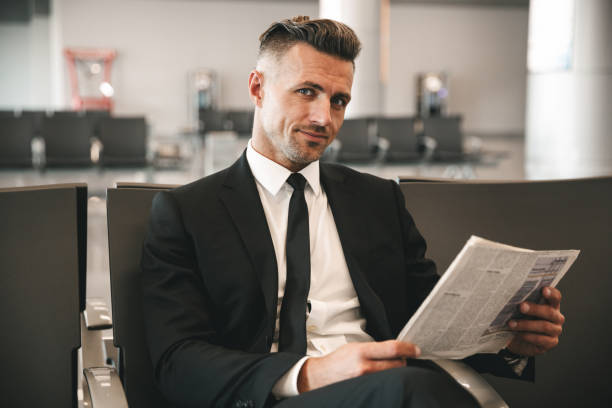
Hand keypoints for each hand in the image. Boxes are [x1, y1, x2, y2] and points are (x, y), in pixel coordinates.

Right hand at [297, 340, 419, 392]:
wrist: (320, 377)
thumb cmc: (338, 361)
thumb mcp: (354, 347)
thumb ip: (374, 348)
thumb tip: (396, 349)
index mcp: (361, 352)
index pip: (392, 348)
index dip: (408, 348)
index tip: (416, 349)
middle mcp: (364, 367)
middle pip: (397, 364)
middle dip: (402, 361)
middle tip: (400, 358)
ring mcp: (365, 381)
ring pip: (393, 375)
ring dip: (396, 371)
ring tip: (389, 368)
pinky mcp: (366, 390)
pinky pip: (385, 385)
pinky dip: (388, 380)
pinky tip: (384, 378)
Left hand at [506, 286, 564, 356]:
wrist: (518, 339)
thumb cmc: (521, 319)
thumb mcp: (520, 310)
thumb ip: (521, 302)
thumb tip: (510, 295)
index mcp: (551, 305)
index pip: (556, 297)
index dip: (551, 293)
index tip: (543, 289)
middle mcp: (556, 317)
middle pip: (549, 312)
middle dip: (534, 309)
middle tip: (521, 307)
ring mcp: (555, 330)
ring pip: (544, 326)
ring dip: (526, 324)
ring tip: (511, 324)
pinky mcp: (551, 342)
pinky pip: (541, 339)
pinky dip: (528, 336)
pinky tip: (518, 334)